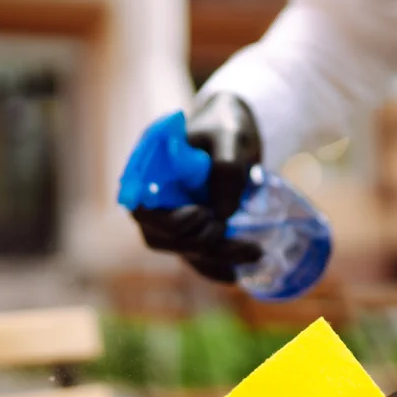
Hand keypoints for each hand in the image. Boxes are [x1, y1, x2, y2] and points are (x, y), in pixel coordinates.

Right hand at [133, 93, 262, 281]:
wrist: (237, 129)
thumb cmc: (226, 124)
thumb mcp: (229, 137)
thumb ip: (225, 169)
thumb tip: (222, 214)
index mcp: (149, 170)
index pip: (142, 209)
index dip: (168, 222)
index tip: (202, 214)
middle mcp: (154, 197)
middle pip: (160, 237)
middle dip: (198, 244)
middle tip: (234, 234)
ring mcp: (172, 215)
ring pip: (182, 250)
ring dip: (214, 258)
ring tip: (254, 253)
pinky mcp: (192, 228)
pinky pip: (197, 256)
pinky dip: (215, 267)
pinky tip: (239, 272)